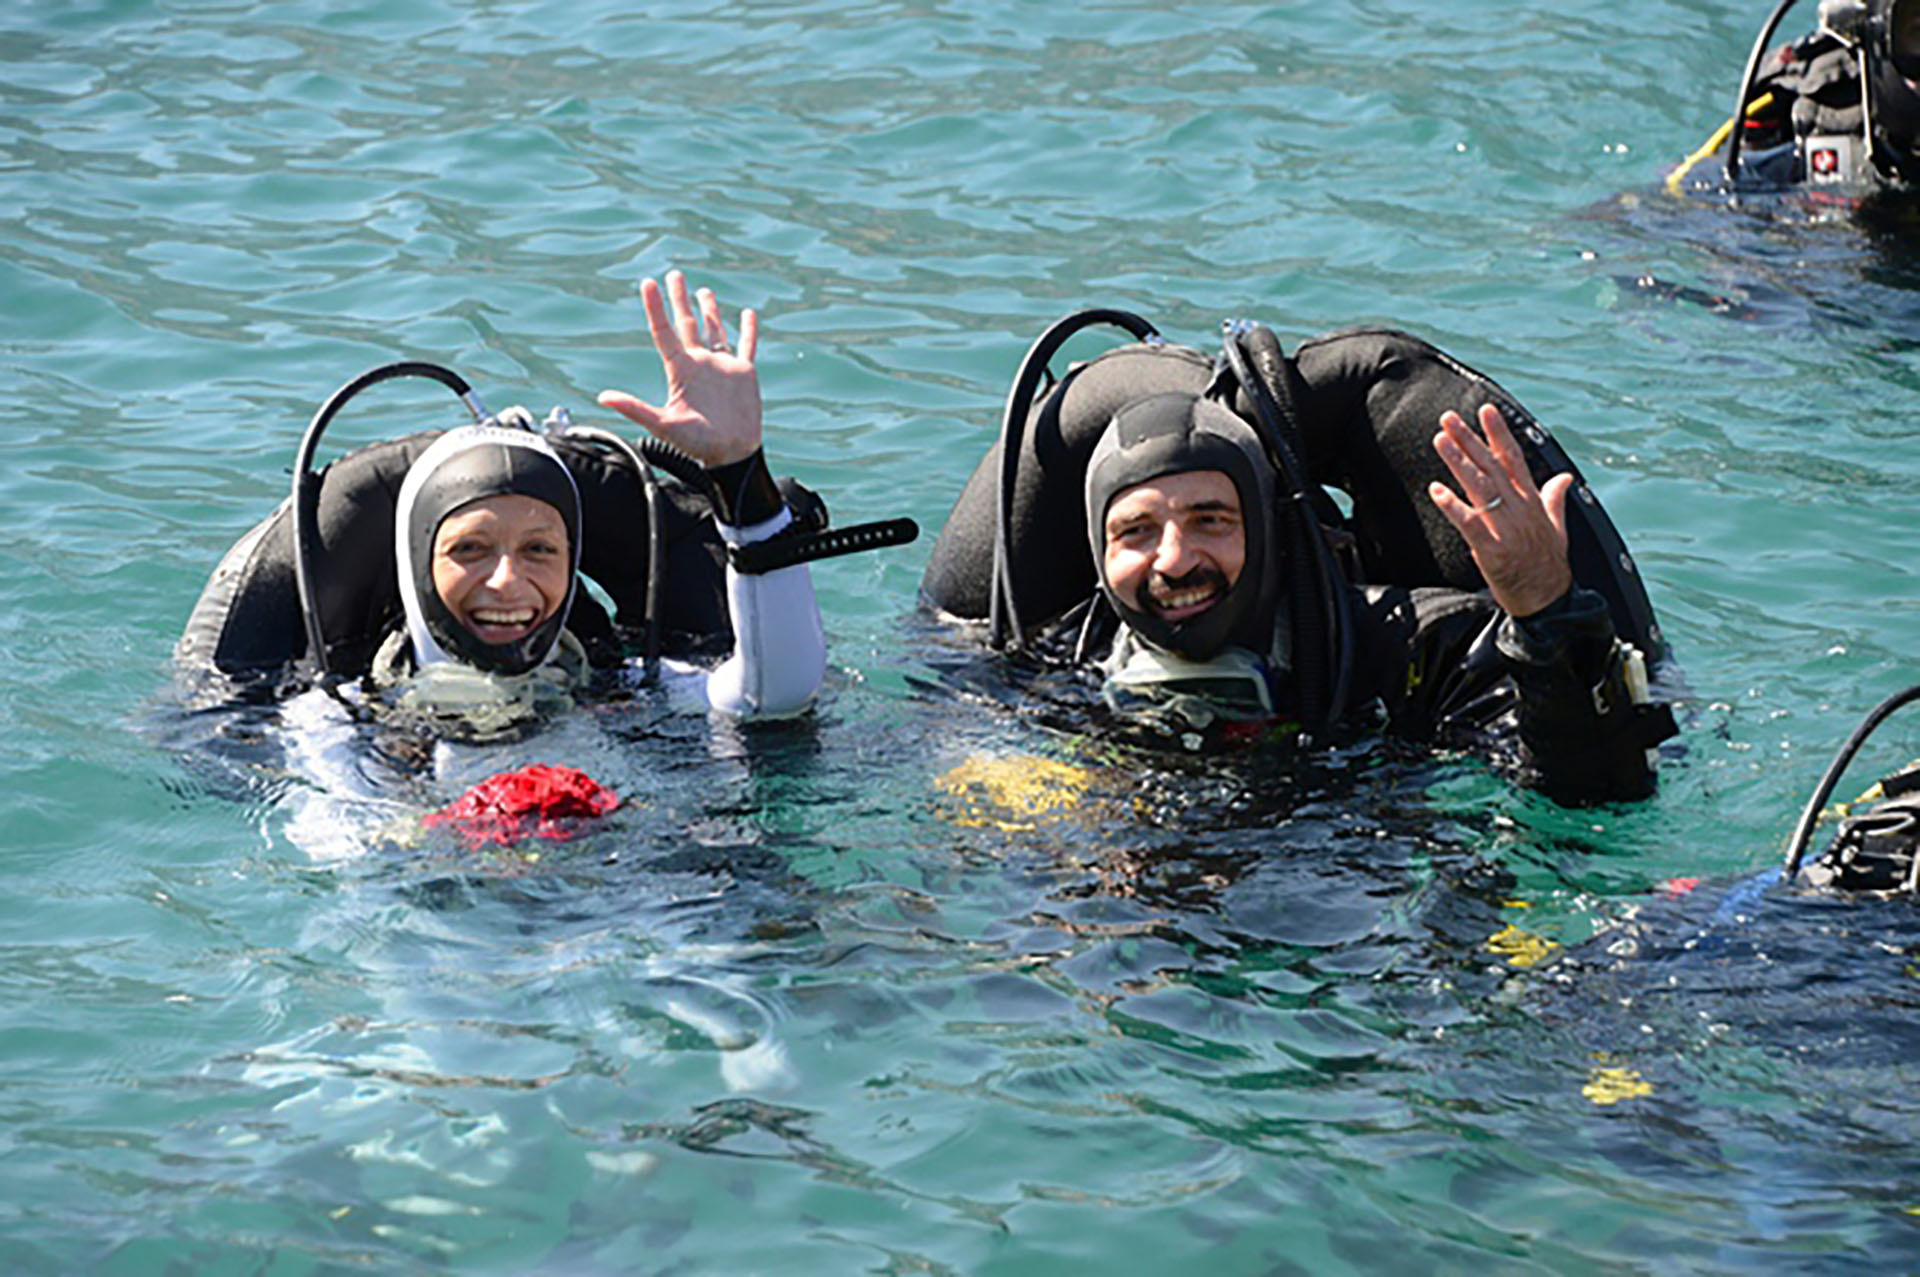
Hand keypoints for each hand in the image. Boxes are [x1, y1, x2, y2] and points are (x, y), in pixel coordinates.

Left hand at [597, 270, 761, 466]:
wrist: (732, 454)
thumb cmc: (698, 444)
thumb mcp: (664, 425)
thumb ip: (636, 409)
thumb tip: (603, 397)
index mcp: (681, 370)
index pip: (665, 331)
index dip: (656, 307)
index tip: (648, 283)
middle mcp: (700, 363)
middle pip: (687, 323)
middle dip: (680, 299)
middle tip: (674, 274)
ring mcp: (722, 366)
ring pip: (714, 329)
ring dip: (709, 309)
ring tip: (703, 290)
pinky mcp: (744, 372)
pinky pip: (746, 345)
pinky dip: (748, 329)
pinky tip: (748, 313)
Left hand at [1427, 403, 1574, 618]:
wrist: (1550, 601)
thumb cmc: (1549, 566)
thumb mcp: (1558, 527)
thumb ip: (1555, 498)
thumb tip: (1565, 477)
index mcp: (1532, 501)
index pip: (1514, 459)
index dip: (1498, 433)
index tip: (1485, 410)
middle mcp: (1520, 509)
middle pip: (1491, 466)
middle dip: (1469, 439)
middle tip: (1448, 418)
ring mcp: (1506, 528)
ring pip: (1480, 487)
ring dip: (1458, 461)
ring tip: (1440, 440)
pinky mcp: (1493, 550)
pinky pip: (1470, 524)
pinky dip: (1453, 506)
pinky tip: (1436, 490)